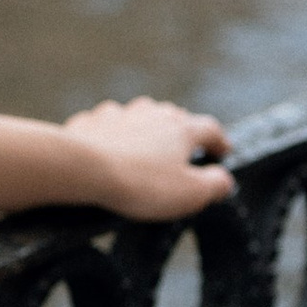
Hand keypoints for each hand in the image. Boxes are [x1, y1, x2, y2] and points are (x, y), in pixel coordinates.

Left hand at [62, 95, 234, 221]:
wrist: (82, 169)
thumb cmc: (139, 183)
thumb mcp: (190, 193)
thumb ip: (215, 185)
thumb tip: (224, 179)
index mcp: (181, 128)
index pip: (210, 129)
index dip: (219, 141)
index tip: (223, 152)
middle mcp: (151, 113)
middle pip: (174, 117)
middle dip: (181, 133)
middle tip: (183, 150)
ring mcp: (118, 113)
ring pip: (138, 115)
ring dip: (145, 129)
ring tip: (145, 147)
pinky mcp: (89, 122)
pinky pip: (105, 125)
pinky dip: (111, 135)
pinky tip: (107, 148)